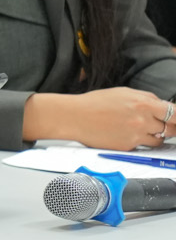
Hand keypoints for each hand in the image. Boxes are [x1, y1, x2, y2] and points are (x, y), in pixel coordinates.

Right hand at [23, 88, 171, 149]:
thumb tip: (161, 105)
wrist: (74, 117)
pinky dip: (139, 142)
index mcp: (143, 103)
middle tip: (165, 126)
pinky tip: (126, 134)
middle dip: (170, 128)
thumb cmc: (95, 103)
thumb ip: (146, 98)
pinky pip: (142, 146)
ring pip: (159, 140)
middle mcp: (143, 120)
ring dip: (156, 136)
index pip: (175, 113)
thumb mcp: (123, 93)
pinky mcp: (127, 147)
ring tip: (142, 130)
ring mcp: (136, 135)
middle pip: (170, 129)